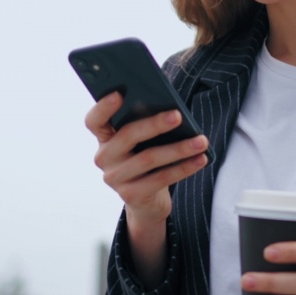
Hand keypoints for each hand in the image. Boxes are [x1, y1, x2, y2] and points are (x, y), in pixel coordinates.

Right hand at [85, 92, 208, 225]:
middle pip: (127, 136)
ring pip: (148, 158)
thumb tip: (169, 108)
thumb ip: (145, 124)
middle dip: (155, 124)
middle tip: (178, 115)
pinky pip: (160, 179)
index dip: (103, 107)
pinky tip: (200, 159)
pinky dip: (183, 168)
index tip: (119, 93)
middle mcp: (104, 158)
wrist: (147, 201)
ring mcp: (115, 178)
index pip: (94, 120)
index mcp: (104, 138)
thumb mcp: (142, 142)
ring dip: (179, 148)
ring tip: (201, 141)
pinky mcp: (131, 196)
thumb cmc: (147, 159)